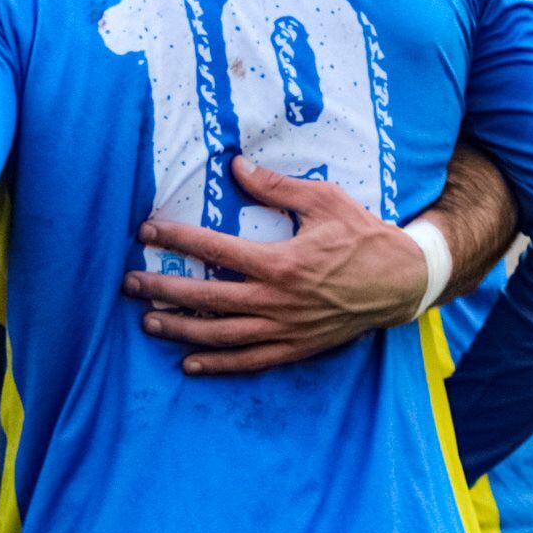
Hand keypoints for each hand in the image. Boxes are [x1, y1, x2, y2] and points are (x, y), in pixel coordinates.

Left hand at [121, 155, 426, 374]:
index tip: (146, 231)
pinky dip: (217, 365)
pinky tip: (188, 365)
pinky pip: (250, 361)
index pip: (216, 250)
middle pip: (208, 298)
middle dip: (164, 290)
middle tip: (129, 284)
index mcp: (281, 263)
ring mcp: (286, 330)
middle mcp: (278, 302)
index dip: (177, 239)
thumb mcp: (324, 201)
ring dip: (182, 330)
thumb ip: (277, 187)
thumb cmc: (364, 236)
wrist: (403, 283)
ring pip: (223, 335)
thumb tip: (237, 167)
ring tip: (149, 323)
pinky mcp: (296, 348)